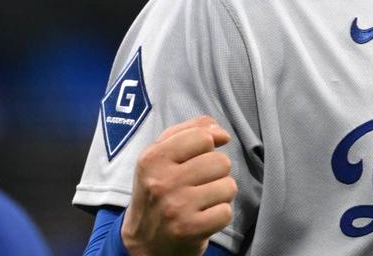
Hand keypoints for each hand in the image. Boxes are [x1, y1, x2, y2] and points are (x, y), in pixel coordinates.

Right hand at [121, 116, 236, 255]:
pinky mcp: (189, 229)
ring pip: (228, 186)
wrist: (144, 241)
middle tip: (199, 184)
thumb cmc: (158, 190)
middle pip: (220, 161)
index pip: (203, 137)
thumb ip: (189, 131)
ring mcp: (176, 207)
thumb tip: (220, 131)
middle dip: (216, 172)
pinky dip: (219, 215)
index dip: (210, 144)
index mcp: (153, 158)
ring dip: (220, 194)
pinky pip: (226, 212)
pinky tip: (203, 217)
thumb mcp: (160, 155)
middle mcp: (162, 182)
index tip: (204, 154)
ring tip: (201, 200)